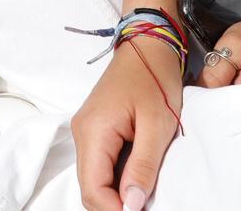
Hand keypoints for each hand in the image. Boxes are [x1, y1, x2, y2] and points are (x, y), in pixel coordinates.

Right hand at [72, 37, 184, 210]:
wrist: (147, 45)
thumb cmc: (154, 79)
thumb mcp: (157, 126)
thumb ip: (143, 168)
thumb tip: (131, 205)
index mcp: (94, 132)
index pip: (93, 189)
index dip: (116, 209)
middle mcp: (82, 134)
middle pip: (90, 188)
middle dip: (115, 204)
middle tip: (145, 205)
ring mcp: (86, 131)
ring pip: (94, 179)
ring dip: (117, 192)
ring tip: (144, 193)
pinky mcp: (95, 130)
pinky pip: (100, 165)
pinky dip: (117, 178)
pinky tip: (137, 178)